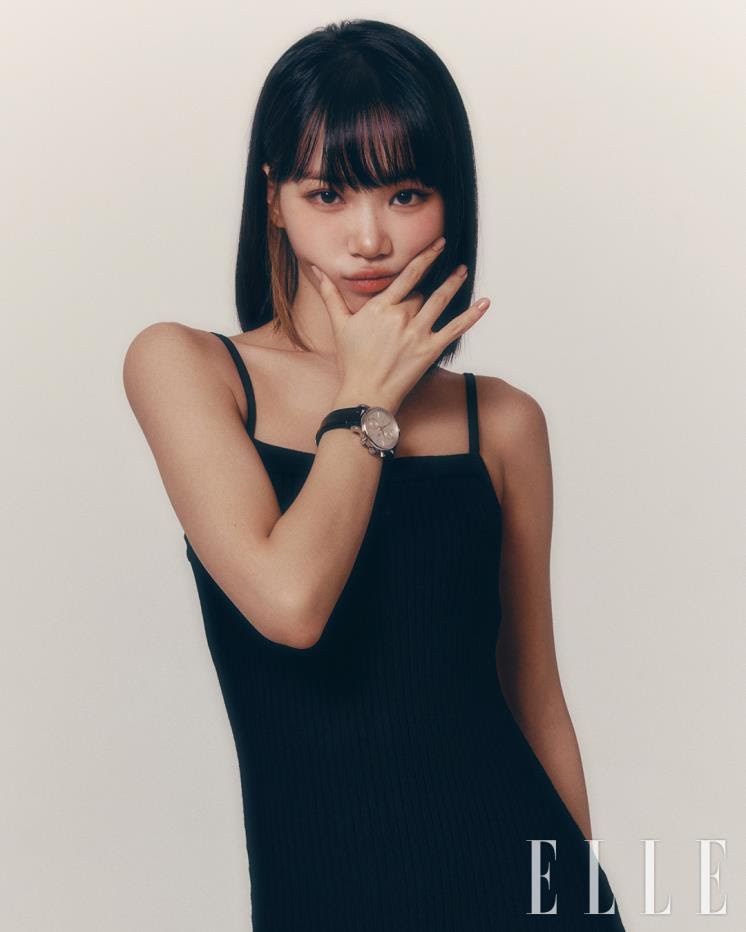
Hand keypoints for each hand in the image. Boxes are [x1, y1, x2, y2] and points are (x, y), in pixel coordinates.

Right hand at [311, 237, 489, 410]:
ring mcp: (417, 333)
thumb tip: (317, 270)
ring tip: (462, 270)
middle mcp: (401, 317)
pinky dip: (471, 316)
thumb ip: (331, 295)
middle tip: (434, 279)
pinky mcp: (430, 350)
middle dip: (426, 288)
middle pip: (421, 293)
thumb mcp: (339, 325)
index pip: (407, 276)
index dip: (425, 258)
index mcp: (381, 308)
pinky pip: (455, 328)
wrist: (365, 394)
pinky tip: (485, 303)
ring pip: (440, 301)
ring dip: (453, 283)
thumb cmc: (351, 362)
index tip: (437, 244)